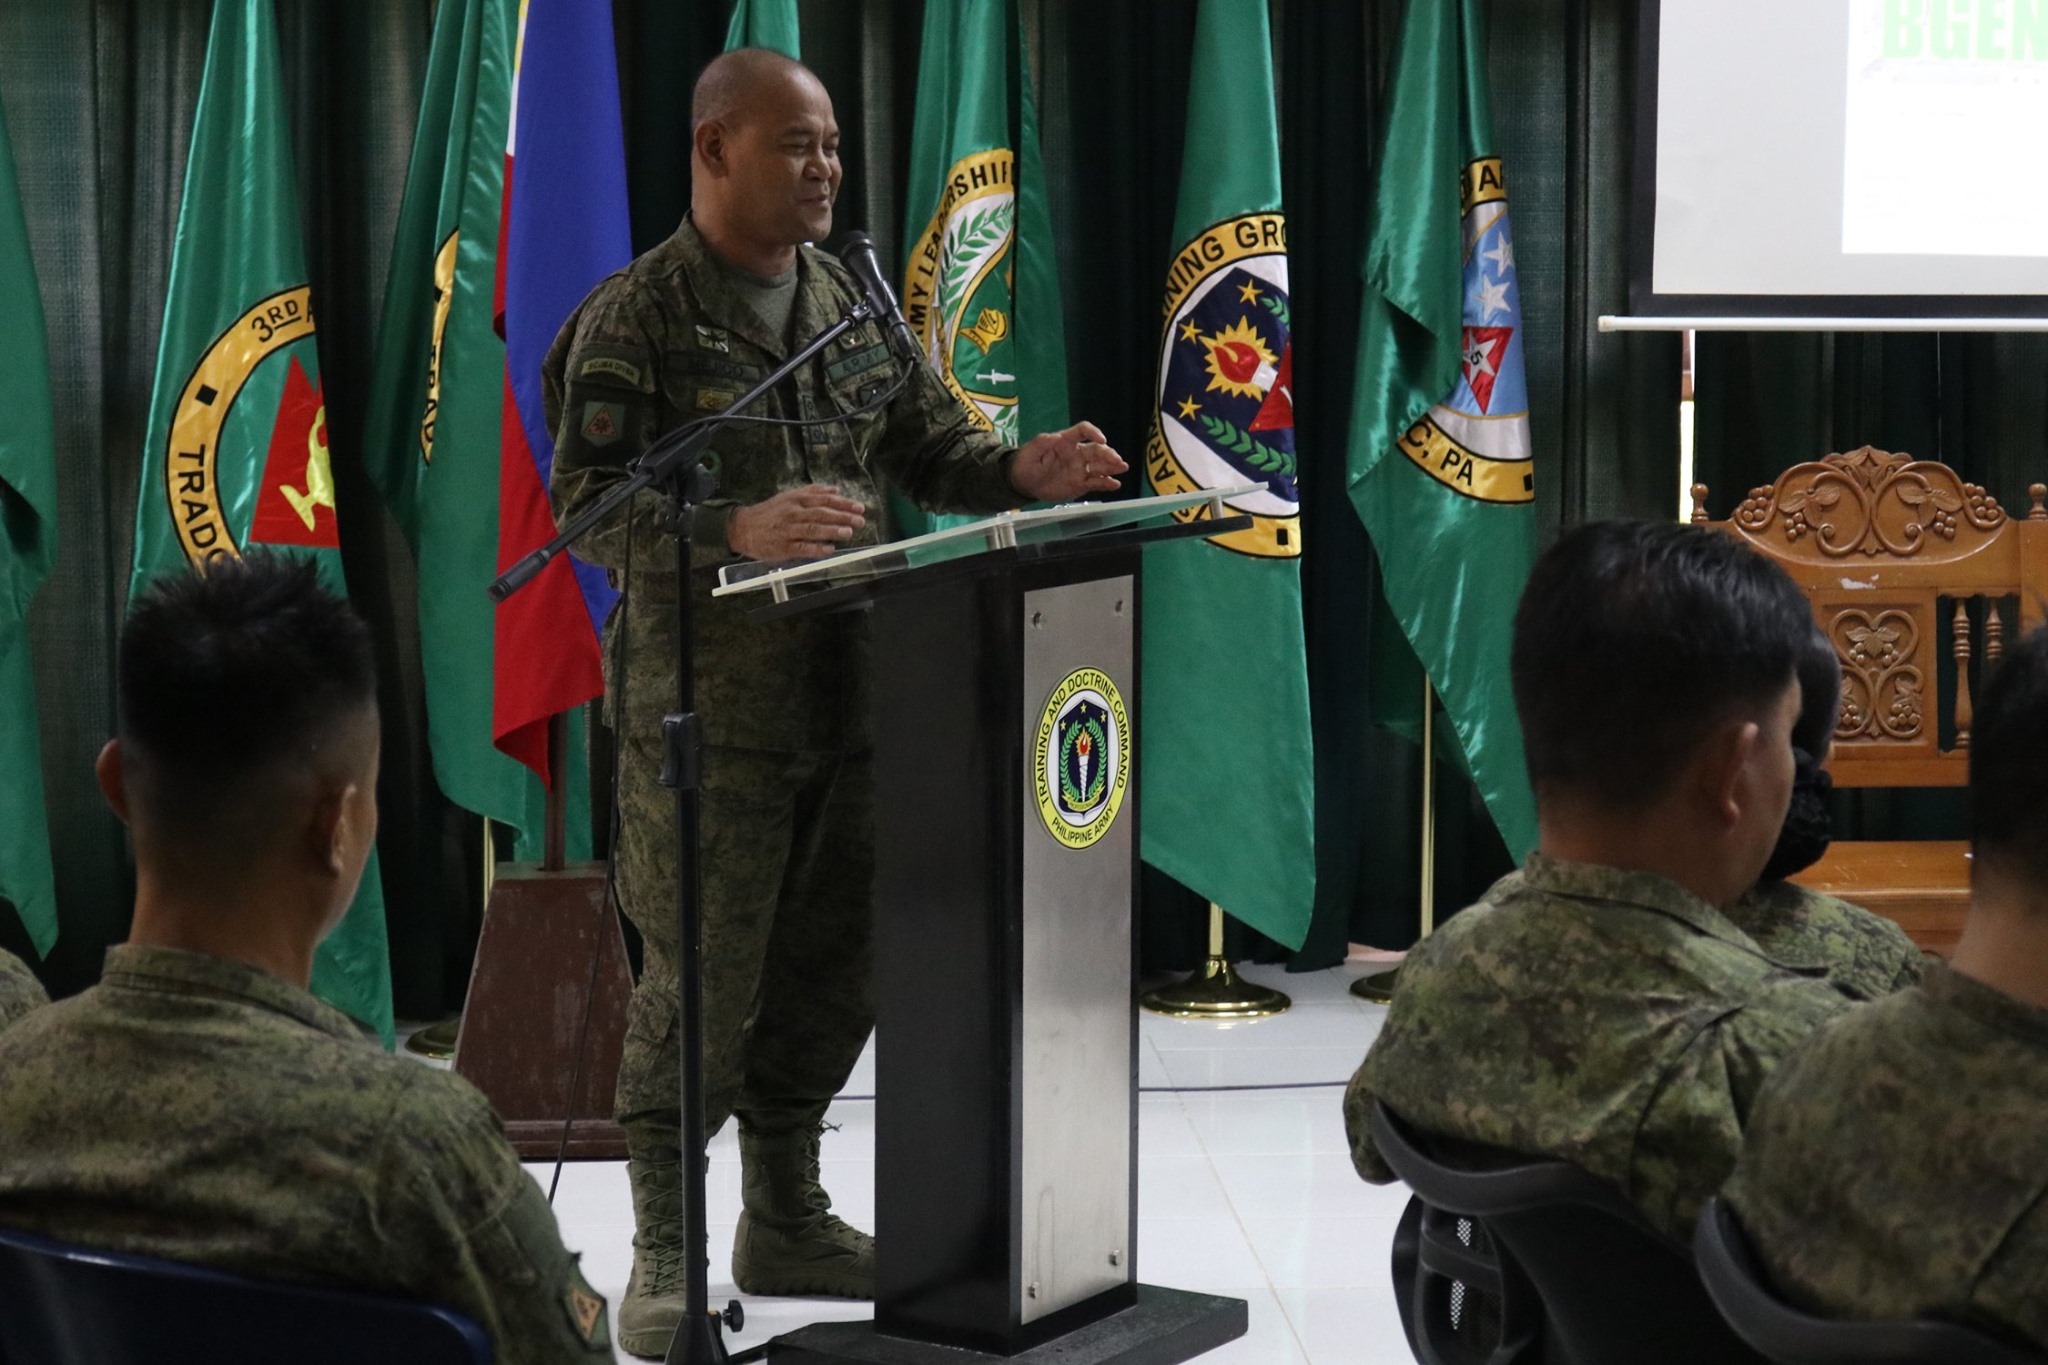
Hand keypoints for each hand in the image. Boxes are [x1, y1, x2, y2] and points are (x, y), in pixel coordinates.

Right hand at [726, 484, 866, 560]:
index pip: (824, 500)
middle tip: (859, 520)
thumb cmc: (770, 513)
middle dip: (842, 517)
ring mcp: (788, 530)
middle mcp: (793, 513)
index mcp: (796, 500)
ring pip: (812, 529)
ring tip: (848, 532)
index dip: (843, 504)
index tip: (859, 507)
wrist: (743, 527)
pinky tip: (830, 549)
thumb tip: (835, 489)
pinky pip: (802, 547)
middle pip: (821, 514)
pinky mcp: (783, 547)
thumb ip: (812, 492)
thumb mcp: (789, 497)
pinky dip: (816, 548)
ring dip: (832, 530)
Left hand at [1009, 421, 1128, 501]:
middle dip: (1108, 454)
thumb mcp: (1029, 452)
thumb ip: (1041, 443)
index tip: (1102, 440)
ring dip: (1112, 466)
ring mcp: (1080, 469)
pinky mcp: (1081, 483)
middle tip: (1117, 460)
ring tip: (1123, 468)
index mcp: (1065, 441)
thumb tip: (1054, 436)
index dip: (1093, 433)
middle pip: (1097, 450)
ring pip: (1100, 466)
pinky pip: (1096, 482)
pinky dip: (1106, 483)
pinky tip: (1115, 485)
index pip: (1083, 431)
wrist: (1024, 483)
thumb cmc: (1026, 463)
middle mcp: (1077, 453)